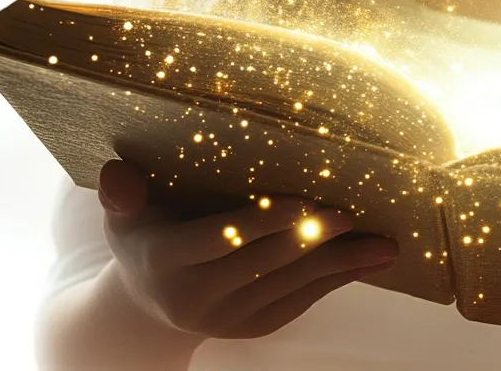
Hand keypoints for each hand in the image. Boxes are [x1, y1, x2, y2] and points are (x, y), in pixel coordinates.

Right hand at [97, 158, 399, 339]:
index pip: (220, 238)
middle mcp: (197, 297)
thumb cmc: (146, 236)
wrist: (149, 304)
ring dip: (341, 264)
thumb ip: (123, 194)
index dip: (263, 221)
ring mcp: (228, 318)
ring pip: (292, 286)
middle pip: (265, 263)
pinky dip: (337, 280)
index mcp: (166, 260)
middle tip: (353, 213)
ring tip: (384, 245)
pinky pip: (301, 301)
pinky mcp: (254, 328)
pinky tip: (370, 262)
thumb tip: (117, 172)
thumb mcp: (125, 216)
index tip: (304, 200)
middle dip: (313, 238)